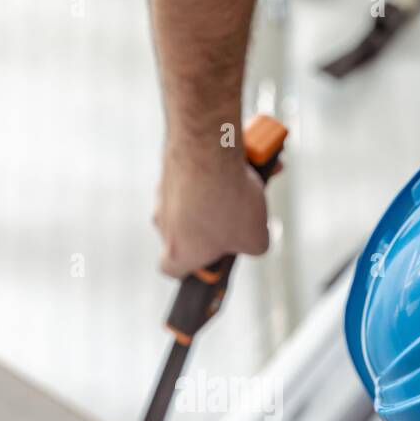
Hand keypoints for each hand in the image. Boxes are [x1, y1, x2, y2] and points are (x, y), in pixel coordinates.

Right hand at [152, 142, 268, 278]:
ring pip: (194, 197)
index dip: (191, 266)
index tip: (209, 259)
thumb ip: (253, 246)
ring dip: (220, 192)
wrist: (208, 151)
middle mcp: (164, 223)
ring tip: (252, 182)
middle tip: (240, 216)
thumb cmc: (228, 203)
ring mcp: (164, 192)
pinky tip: (246, 160)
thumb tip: (253, 239)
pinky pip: (197, 171)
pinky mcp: (170, 164)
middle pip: (188, 230)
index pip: (172, 269)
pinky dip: (217, 168)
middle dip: (215, 223)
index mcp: (179, 251)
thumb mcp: (256, 239)